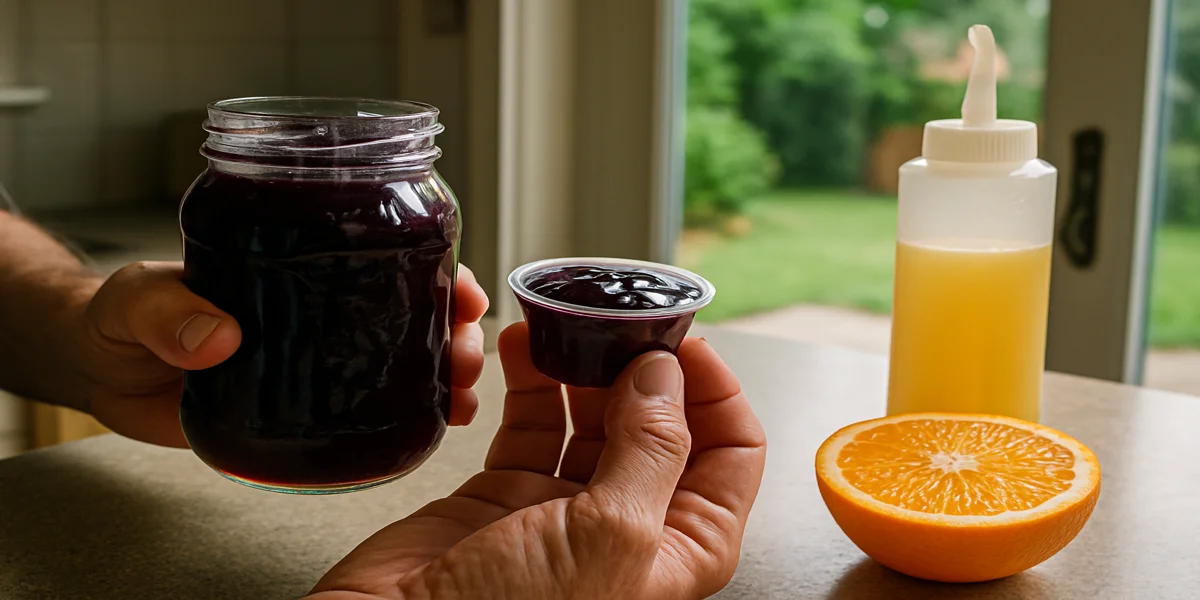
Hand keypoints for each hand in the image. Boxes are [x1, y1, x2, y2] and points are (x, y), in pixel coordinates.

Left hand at [63, 261, 488, 446]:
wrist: (97, 372)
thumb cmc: (117, 315)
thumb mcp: (134, 297)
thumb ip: (164, 310)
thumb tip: (217, 335)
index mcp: (294, 263)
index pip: (380, 253)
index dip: (435, 266)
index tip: (464, 286)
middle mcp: (317, 308)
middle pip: (408, 309)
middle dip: (453, 327)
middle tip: (465, 352)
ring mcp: (313, 359)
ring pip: (399, 359)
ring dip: (443, 373)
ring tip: (463, 396)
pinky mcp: (300, 409)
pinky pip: (365, 411)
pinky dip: (408, 416)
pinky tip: (434, 426)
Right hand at [309, 323, 767, 599]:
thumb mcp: (610, 536)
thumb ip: (650, 449)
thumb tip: (667, 375)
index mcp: (681, 548)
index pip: (731, 454)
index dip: (715, 391)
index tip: (683, 342)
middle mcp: (631, 527)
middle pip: (661, 425)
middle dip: (644, 368)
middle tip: (621, 320)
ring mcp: (568, 508)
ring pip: (594, 416)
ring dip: (585, 366)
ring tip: (571, 325)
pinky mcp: (509, 493)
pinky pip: (534, 422)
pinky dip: (531, 381)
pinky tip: (524, 347)